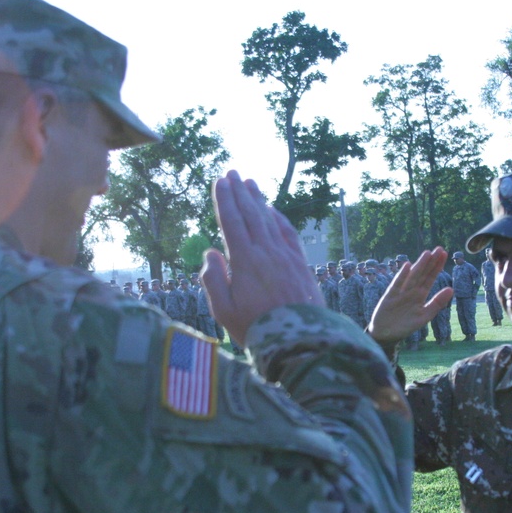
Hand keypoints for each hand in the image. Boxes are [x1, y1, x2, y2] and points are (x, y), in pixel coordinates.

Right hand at [201, 171, 323, 346]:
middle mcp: (266, 252)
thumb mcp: (224, 311)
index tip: (219, 182)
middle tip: (233, 172)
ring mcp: (286, 256)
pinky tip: (273, 211)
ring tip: (251, 183)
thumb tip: (210, 252)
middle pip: (250, 215)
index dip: (225, 200)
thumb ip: (213, 280)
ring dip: (259, 200)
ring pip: (270, 220)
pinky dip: (279, 218)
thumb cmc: (256, 329)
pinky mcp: (301, 264)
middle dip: (240, 192)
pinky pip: (288, 233)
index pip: (231, 222)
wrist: (299, 340)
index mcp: (244, 261)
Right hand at [367, 247, 453, 343]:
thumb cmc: (405, 326)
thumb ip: (437, 303)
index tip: (444, 254)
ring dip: (419, 265)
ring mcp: (400, 292)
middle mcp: (411, 291)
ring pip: (412, 277)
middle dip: (430, 262)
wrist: (386, 335)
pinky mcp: (389, 296)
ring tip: (427, 253)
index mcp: (420, 295)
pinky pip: (397, 285)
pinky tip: (407, 266)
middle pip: (422, 274)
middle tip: (439, 249)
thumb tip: (451, 289)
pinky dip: (402, 276)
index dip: (437, 267)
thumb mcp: (425, 316)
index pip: (430, 278)